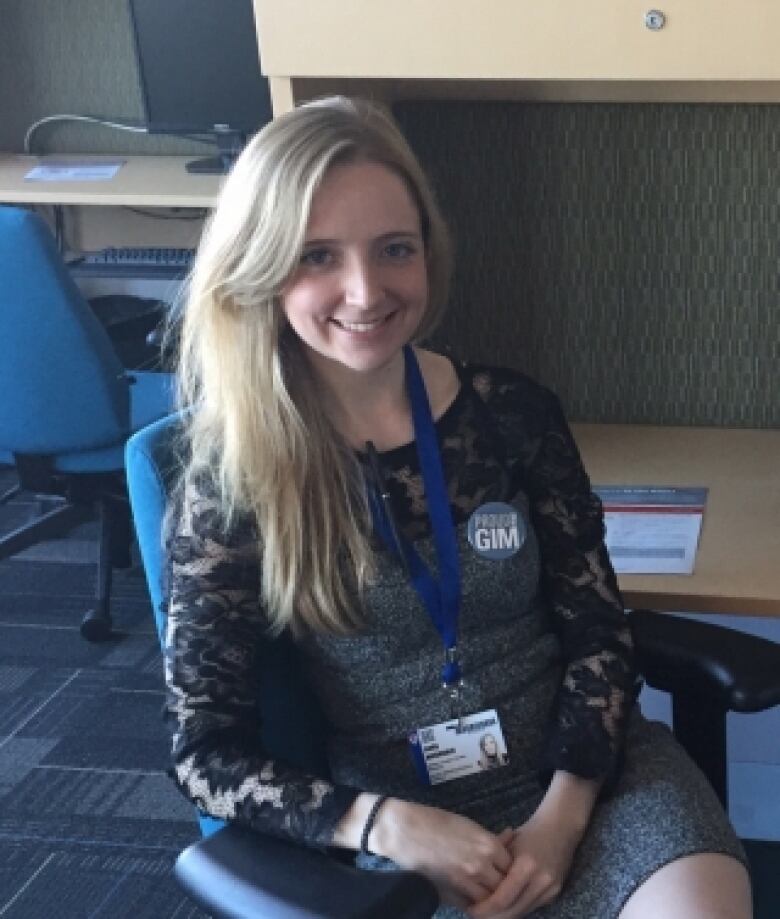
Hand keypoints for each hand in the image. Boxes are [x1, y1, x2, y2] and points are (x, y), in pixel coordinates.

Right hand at [371, 799, 514, 907]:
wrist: (407, 830)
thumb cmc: (437, 822)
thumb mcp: (468, 825)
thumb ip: (490, 838)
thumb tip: (509, 839)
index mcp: (488, 843)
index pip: (513, 866)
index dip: (510, 870)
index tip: (506, 871)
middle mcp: (482, 863)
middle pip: (506, 885)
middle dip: (503, 886)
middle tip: (499, 886)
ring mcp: (467, 879)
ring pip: (491, 899)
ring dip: (489, 898)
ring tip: (486, 895)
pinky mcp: (451, 891)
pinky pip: (471, 905)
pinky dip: (473, 905)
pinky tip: (472, 900)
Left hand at [468, 811, 578, 917]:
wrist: (560, 827)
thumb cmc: (530, 832)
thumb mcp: (508, 846)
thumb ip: (496, 868)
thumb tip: (476, 889)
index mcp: (526, 866)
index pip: (502, 899)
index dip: (485, 908)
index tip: (471, 909)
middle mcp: (540, 881)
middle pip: (512, 911)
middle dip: (493, 916)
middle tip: (476, 913)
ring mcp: (550, 889)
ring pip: (522, 912)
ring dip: (505, 915)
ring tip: (488, 911)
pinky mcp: (555, 893)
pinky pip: (532, 907)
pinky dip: (517, 908)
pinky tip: (505, 906)